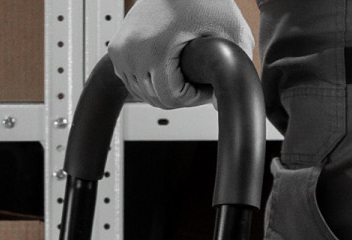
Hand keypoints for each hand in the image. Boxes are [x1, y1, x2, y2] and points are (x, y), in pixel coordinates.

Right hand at [108, 0, 253, 108]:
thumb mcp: (228, 26)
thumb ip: (237, 59)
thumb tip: (221, 101)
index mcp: (156, 51)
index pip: (170, 98)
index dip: (192, 99)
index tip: (205, 89)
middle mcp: (132, 53)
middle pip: (155, 99)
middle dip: (179, 96)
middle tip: (196, 83)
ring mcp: (120, 52)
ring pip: (142, 93)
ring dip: (162, 90)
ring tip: (183, 77)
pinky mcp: (115, 50)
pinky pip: (131, 81)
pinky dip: (147, 81)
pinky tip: (165, 71)